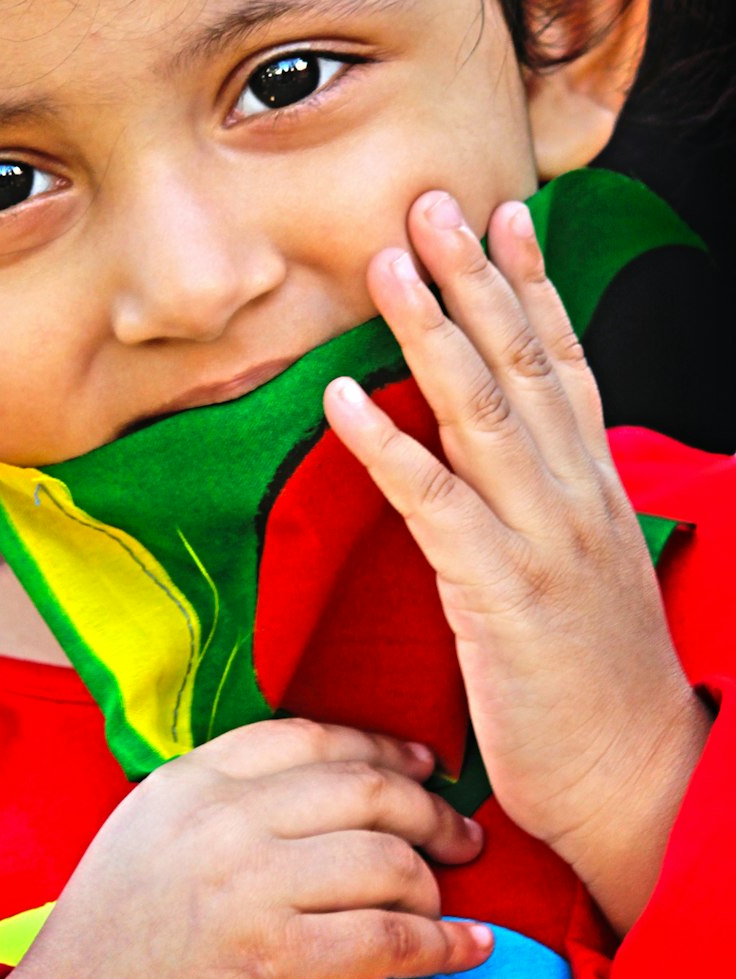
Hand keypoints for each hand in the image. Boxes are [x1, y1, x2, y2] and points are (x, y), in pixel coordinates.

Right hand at [0, 718, 489, 978]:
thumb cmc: (115, 931)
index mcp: (192, 780)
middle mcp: (224, 821)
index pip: (312, 737)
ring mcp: (250, 890)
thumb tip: (333, 779)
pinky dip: (443, 945)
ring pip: (385, 859)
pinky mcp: (276, 963)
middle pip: (363, 788)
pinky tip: (466, 947)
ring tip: (440, 901)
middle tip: (458, 833)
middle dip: (428, 809)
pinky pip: (389, 939)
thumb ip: (226, 790)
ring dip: (432, 883)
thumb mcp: (153, 826)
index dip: (381, 746)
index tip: (420, 764)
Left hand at [324, 191, 711, 935]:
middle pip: (520, 361)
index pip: (562, 360)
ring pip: (480, 410)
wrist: (637, 776)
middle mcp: (574, 491)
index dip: (532, 283)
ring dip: (431, 330)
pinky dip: (385, 444)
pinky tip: (342, 398)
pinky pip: (432, 500)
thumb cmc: (599, 673)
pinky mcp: (498, 590)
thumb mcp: (584, 561)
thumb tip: (490, 445)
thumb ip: (544, 494)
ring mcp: (540, 536)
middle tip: (429, 203)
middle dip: (473, 276)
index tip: (504, 214)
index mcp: (594, 481)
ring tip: (385, 266)